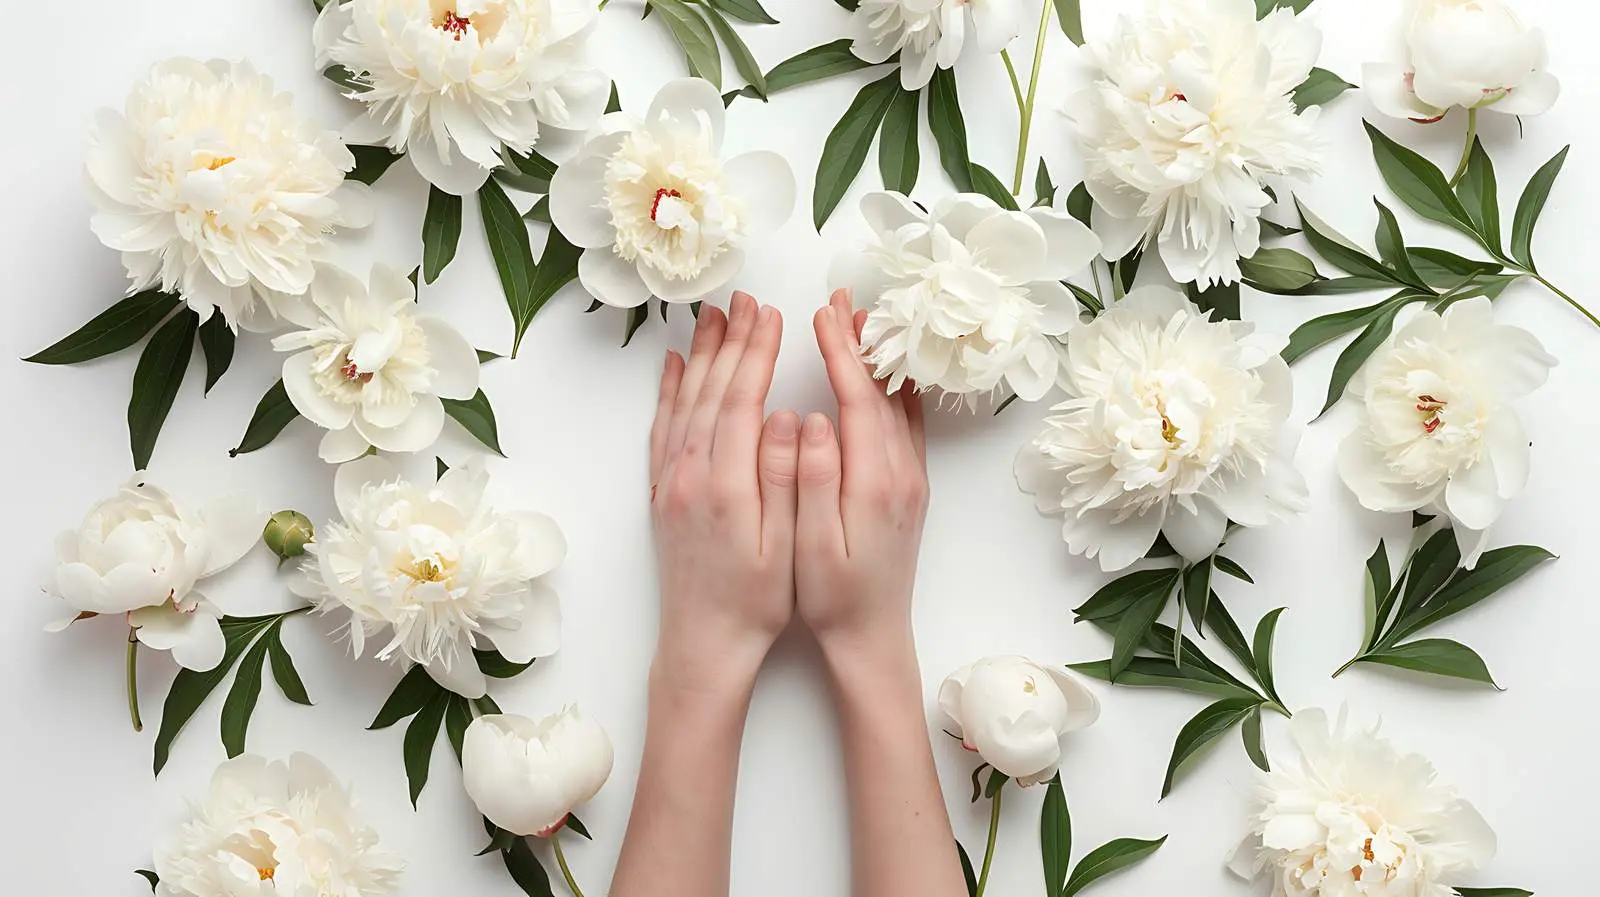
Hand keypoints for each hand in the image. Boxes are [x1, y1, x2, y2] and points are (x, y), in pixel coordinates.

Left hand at [650, 292, 797, 690]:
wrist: (705, 642)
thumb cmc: (756, 602)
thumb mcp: (782, 544)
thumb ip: (782, 477)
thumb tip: (785, 416)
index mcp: (723, 484)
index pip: (741, 400)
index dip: (758, 354)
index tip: (773, 316)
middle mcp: (688, 474)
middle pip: (711, 390)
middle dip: (732, 341)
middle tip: (748, 299)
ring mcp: (670, 481)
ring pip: (685, 402)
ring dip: (702, 355)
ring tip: (715, 316)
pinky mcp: (663, 492)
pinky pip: (663, 428)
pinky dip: (670, 392)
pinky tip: (677, 367)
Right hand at [795, 289, 927, 654]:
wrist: (873, 637)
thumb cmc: (834, 598)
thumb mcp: (813, 546)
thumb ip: (814, 482)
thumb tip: (813, 423)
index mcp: (876, 483)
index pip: (860, 402)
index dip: (841, 354)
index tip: (821, 316)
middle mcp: (902, 473)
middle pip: (885, 391)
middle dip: (861, 342)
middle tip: (841, 298)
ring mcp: (911, 478)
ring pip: (900, 402)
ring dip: (880, 359)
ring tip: (862, 319)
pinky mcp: (909, 486)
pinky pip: (906, 421)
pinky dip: (893, 386)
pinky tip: (883, 371)